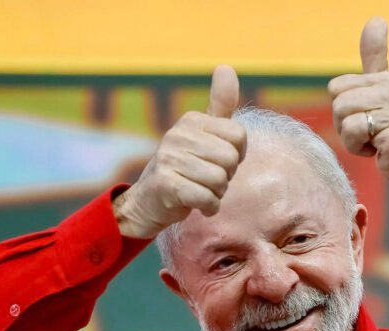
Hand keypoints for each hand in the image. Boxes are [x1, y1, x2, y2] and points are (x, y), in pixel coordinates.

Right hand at [114, 65, 246, 238]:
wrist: (149, 202)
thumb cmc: (186, 169)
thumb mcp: (204, 135)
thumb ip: (220, 105)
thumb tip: (226, 66)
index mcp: (191, 120)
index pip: (240, 136)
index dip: (237, 156)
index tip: (217, 161)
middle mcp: (178, 134)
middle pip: (231, 159)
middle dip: (226, 176)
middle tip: (206, 179)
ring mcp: (168, 158)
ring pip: (220, 180)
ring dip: (217, 193)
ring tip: (200, 190)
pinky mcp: (165, 183)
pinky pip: (207, 198)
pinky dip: (209, 207)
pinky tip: (197, 204)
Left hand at [329, 18, 388, 212]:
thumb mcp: (384, 89)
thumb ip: (376, 56)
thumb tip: (376, 18)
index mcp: (385, 80)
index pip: (336, 88)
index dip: (343, 108)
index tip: (364, 117)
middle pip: (338, 104)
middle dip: (344, 125)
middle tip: (368, 133)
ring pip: (345, 121)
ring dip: (352, 140)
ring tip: (374, 141)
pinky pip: (355, 137)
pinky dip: (362, 150)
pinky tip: (379, 151)